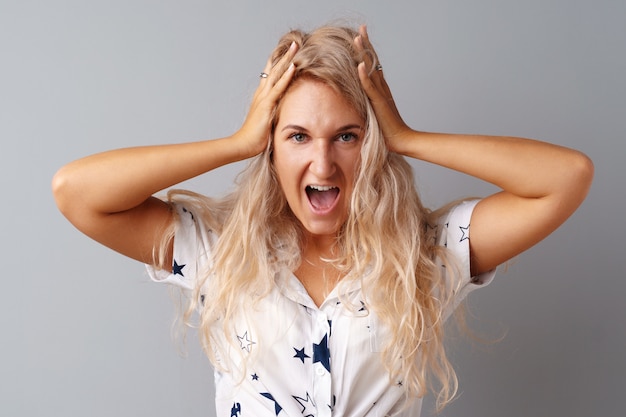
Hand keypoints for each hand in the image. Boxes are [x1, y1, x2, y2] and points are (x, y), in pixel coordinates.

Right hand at [233, 41, 297, 157]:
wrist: (243, 145)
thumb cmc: (255, 137)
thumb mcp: (267, 122)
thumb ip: (274, 114)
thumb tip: (283, 114)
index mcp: (262, 97)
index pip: (271, 76)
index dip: (279, 64)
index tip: (287, 53)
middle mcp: (262, 93)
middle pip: (274, 70)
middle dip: (284, 56)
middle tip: (294, 43)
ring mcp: (264, 98)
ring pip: (276, 73)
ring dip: (286, 59)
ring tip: (295, 47)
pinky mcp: (267, 105)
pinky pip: (279, 87)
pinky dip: (286, 76)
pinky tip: (293, 66)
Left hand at [355, 25, 411, 153]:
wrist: (401, 139)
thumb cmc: (387, 129)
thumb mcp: (374, 112)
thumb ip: (367, 103)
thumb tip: (357, 100)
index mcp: (380, 88)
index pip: (372, 64)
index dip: (366, 49)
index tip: (360, 35)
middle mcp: (381, 87)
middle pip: (373, 61)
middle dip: (366, 44)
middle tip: (361, 28)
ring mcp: (381, 93)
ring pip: (371, 69)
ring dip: (364, 53)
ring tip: (357, 38)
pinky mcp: (379, 102)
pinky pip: (370, 87)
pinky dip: (364, 76)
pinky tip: (359, 65)